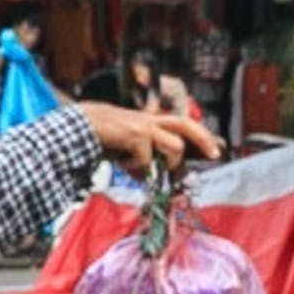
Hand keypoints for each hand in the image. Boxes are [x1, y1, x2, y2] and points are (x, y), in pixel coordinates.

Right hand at [74, 102, 222, 177]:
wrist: (79, 127)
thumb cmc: (102, 138)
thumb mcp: (129, 146)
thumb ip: (148, 155)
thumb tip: (169, 173)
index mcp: (150, 122)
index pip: (182, 125)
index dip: (201, 137)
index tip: (215, 151)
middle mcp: (150, 120)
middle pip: (186, 125)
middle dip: (203, 139)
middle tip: (214, 154)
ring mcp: (144, 126)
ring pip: (174, 146)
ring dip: (165, 164)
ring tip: (144, 170)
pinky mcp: (136, 134)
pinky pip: (148, 160)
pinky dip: (137, 170)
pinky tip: (124, 166)